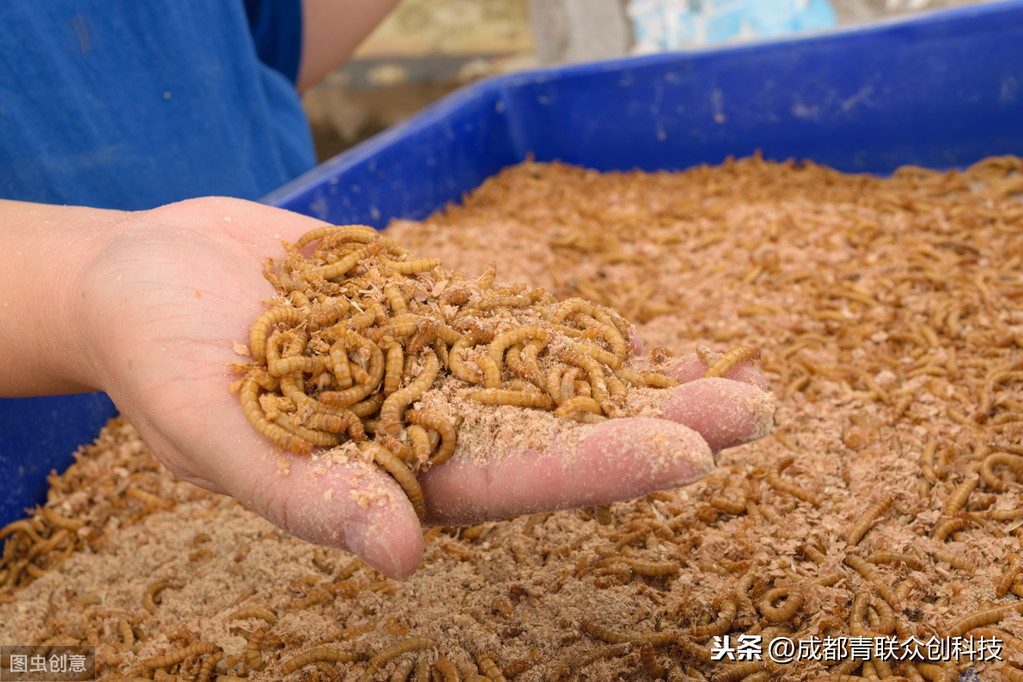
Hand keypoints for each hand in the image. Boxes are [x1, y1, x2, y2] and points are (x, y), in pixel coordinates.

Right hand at [67, 197, 771, 578]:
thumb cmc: (159, 362)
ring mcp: (439, 370)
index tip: (686, 455)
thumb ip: (305, 494)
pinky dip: (581, 319)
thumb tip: (401, 560)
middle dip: (656, 422)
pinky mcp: (434, 312)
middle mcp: (429, 431)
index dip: (595, 468)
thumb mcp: (214, 432)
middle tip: (755, 409)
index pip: (508, 483)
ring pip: (557, 377)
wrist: (148, 275)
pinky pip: (519, 316)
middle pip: (559, 433)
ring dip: (643, 374)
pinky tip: (650, 321)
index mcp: (388, 478)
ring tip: (739, 367)